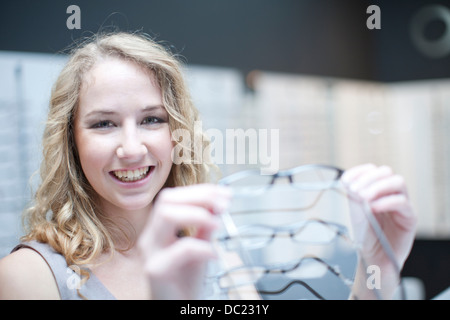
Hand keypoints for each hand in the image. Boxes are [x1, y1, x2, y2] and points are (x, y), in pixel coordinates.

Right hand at [137, 184, 230, 299]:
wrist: (178, 308)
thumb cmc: (185, 279)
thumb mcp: (200, 245)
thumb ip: (206, 225)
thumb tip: (219, 201)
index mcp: (159, 228)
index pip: (173, 196)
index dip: (200, 191)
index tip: (225, 194)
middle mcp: (150, 237)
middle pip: (166, 200)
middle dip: (199, 197)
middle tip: (224, 205)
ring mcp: (151, 253)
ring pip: (166, 215)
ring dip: (198, 214)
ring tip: (218, 225)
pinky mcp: (157, 270)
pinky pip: (181, 249)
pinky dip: (203, 247)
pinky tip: (214, 254)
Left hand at [341, 164, 416, 270]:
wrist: (375, 258)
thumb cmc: (366, 236)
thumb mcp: (355, 214)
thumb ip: (354, 199)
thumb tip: (350, 183)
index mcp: (375, 189)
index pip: (371, 170)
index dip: (359, 172)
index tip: (346, 181)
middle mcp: (390, 193)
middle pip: (386, 172)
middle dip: (369, 178)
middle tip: (355, 191)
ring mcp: (401, 203)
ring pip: (398, 181)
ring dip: (378, 187)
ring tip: (364, 198)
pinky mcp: (409, 216)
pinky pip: (402, 202)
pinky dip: (386, 202)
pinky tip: (373, 208)